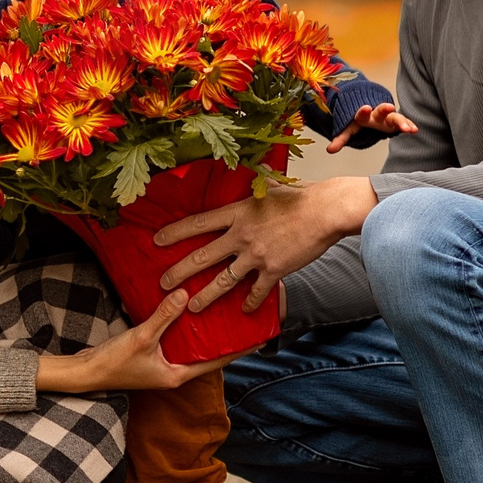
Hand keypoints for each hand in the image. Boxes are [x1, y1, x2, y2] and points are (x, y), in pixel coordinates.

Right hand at [35, 290, 226, 392]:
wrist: (85, 373)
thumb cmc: (113, 362)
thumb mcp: (141, 337)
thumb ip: (163, 316)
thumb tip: (185, 293)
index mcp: (178, 375)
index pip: (217, 361)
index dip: (238, 350)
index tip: (259, 338)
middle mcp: (174, 372)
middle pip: (207, 353)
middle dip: (224, 338)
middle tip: (243, 317)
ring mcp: (163, 365)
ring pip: (191, 346)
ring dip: (204, 331)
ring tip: (221, 310)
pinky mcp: (152, 356)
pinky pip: (176, 340)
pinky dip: (183, 328)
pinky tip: (187, 310)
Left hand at [152, 175, 377, 311]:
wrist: (325, 211)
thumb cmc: (300, 196)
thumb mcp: (270, 185)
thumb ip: (254, 183)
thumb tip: (251, 172)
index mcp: (237, 213)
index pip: (198, 224)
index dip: (175, 233)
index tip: (157, 241)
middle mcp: (241, 235)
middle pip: (202, 256)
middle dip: (179, 272)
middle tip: (163, 283)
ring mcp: (256, 255)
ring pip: (223, 281)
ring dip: (206, 296)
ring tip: (192, 306)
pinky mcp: (274, 270)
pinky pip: (256, 292)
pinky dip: (250, 302)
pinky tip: (244, 310)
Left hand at [326, 101, 418, 152]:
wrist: (370, 107)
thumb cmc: (359, 121)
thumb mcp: (349, 129)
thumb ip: (340, 138)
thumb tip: (329, 150)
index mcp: (363, 115)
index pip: (362, 113)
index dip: (363, 111)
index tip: (366, 108)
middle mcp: (377, 114)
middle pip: (381, 111)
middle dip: (385, 109)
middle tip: (390, 108)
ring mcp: (388, 117)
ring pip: (395, 117)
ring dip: (402, 121)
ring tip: (409, 128)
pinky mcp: (397, 121)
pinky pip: (404, 122)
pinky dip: (409, 125)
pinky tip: (415, 130)